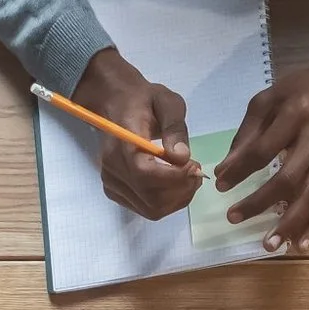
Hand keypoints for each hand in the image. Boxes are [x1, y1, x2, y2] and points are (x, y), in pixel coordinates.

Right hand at [74, 49, 200, 219]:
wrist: (119, 104)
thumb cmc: (145, 100)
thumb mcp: (167, 102)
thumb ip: (175, 128)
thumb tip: (182, 157)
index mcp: (122, 143)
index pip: (145, 174)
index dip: (175, 178)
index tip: (195, 166)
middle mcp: (112, 168)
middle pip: (151, 199)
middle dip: (182, 190)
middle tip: (196, 171)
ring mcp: (111, 182)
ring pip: (150, 209)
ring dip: (177, 199)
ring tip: (188, 177)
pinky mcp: (115, 191)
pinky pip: (145, 209)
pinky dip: (167, 202)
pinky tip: (175, 184)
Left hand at [219, 59, 308, 250]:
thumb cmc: (301, 88)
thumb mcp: (269, 97)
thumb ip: (248, 132)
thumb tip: (227, 168)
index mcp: (295, 115)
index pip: (263, 150)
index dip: (240, 170)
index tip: (220, 184)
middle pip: (288, 178)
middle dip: (260, 202)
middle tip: (233, 217)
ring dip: (290, 223)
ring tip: (269, 245)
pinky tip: (301, 245)